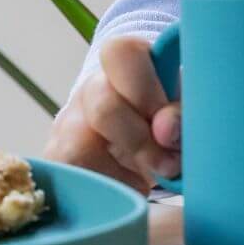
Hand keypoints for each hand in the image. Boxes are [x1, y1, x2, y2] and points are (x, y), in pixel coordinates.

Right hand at [43, 36, 182, 192]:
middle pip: (103, 107)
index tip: (169, 123)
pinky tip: (128, 188)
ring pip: (76, 147)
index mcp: (126, 62)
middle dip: (141, 142)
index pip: (122, 54)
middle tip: (170, 164)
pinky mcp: (58, 156)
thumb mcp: (186, 108)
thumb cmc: (169, 116)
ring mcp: (69, 122)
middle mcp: (92, 87)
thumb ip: (181, 114)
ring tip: (146, 181)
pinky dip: (104, 189)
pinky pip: (69, 177)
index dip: (145, 89)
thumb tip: (166, 130)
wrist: (146, 138)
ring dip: (119, 173)